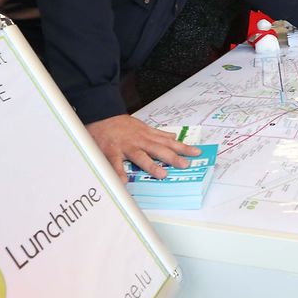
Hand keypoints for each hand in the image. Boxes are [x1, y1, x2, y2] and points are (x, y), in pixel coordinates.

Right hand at [86, 114, 202, 182]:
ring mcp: (126, 147)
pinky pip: (115, 164)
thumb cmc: (121, 124)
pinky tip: (124, 182)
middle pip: (158, 150)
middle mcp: (139, 141)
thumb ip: (158, 134)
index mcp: (148, 136)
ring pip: (140, 156)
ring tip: (162, 174)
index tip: (197, 153)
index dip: (183, 148)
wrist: (100, 116)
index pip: (169, 143)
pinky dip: (119, 172)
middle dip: (172, 157)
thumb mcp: (142, 126)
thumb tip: (173, 136)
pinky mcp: (111, 152)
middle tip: (185, 165)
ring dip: (151, 166)